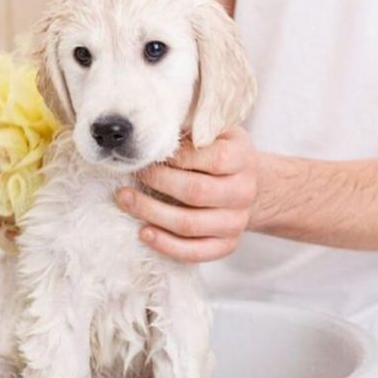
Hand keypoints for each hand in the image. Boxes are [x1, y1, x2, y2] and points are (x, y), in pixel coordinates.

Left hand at [116, 126, 258, 262]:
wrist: (251, 185)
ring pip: (190, 225)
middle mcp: (243, 192)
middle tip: (132, 175)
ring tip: (126, 200)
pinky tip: (145, 233)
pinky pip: (196, 252)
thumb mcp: (217, 132)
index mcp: (242, 159)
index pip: (211, 159)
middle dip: (158, 183)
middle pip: (196, 192)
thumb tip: (157, 125)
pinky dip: (167, 246)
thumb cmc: (224, 153)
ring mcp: (236, 222)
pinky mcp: (228, 245)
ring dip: (152, 213)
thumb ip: (195, 128)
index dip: (177, 157)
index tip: (151, 153)